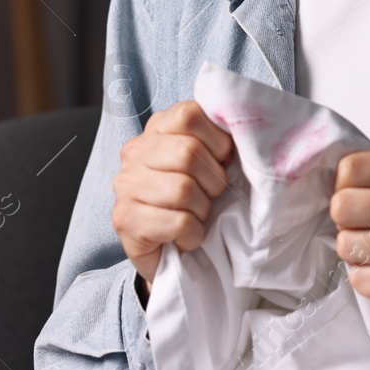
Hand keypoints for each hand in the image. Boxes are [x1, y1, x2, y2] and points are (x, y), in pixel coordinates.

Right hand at [112, 100, 234, 290]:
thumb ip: (219, 141)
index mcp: (157, 129)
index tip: (221, 162)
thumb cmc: (196, 200)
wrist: (171, 254)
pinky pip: (178, 222)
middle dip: (213, 180)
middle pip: (188, 152)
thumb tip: (244, 135)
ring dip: (202, 210)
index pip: (189, 115)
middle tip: (210, 196)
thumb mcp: (210, 162)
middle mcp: (135, 152)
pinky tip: (186, 236)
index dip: (217, 141)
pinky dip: (193, 234)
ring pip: (183, 189)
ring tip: (196, 216)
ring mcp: (126, 185)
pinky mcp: (125, 220)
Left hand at [329, 151, 369, 359]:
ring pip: (346, 245)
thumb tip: (325, 181)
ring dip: (354, 256)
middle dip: (345, 224)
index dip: (344, 188)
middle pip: (342, 205)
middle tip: (367, 233)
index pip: (351, 167)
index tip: (359, 203)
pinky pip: (358, 278)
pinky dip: (366, 281)